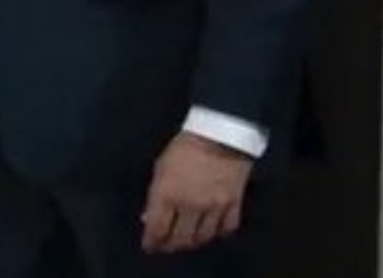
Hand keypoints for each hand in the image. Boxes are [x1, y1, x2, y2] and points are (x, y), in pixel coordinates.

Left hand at [141, 132, 253, 253]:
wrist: (220, 136)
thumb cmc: (183, 148)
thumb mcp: (160, 168)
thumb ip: (155, 196)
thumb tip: (148, 218)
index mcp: (166, 194)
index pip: (156, 228)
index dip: (152, 241)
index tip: (150, 246)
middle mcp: (189, 206)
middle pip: (180, 238)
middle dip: (170, 246)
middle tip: (166, 247)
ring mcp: (213, 208)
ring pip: (202, 238)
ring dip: (192, 242)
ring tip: (187, 241)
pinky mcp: (234, 206)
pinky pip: (226, 229)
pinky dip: (217, 234)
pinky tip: (211, 231)